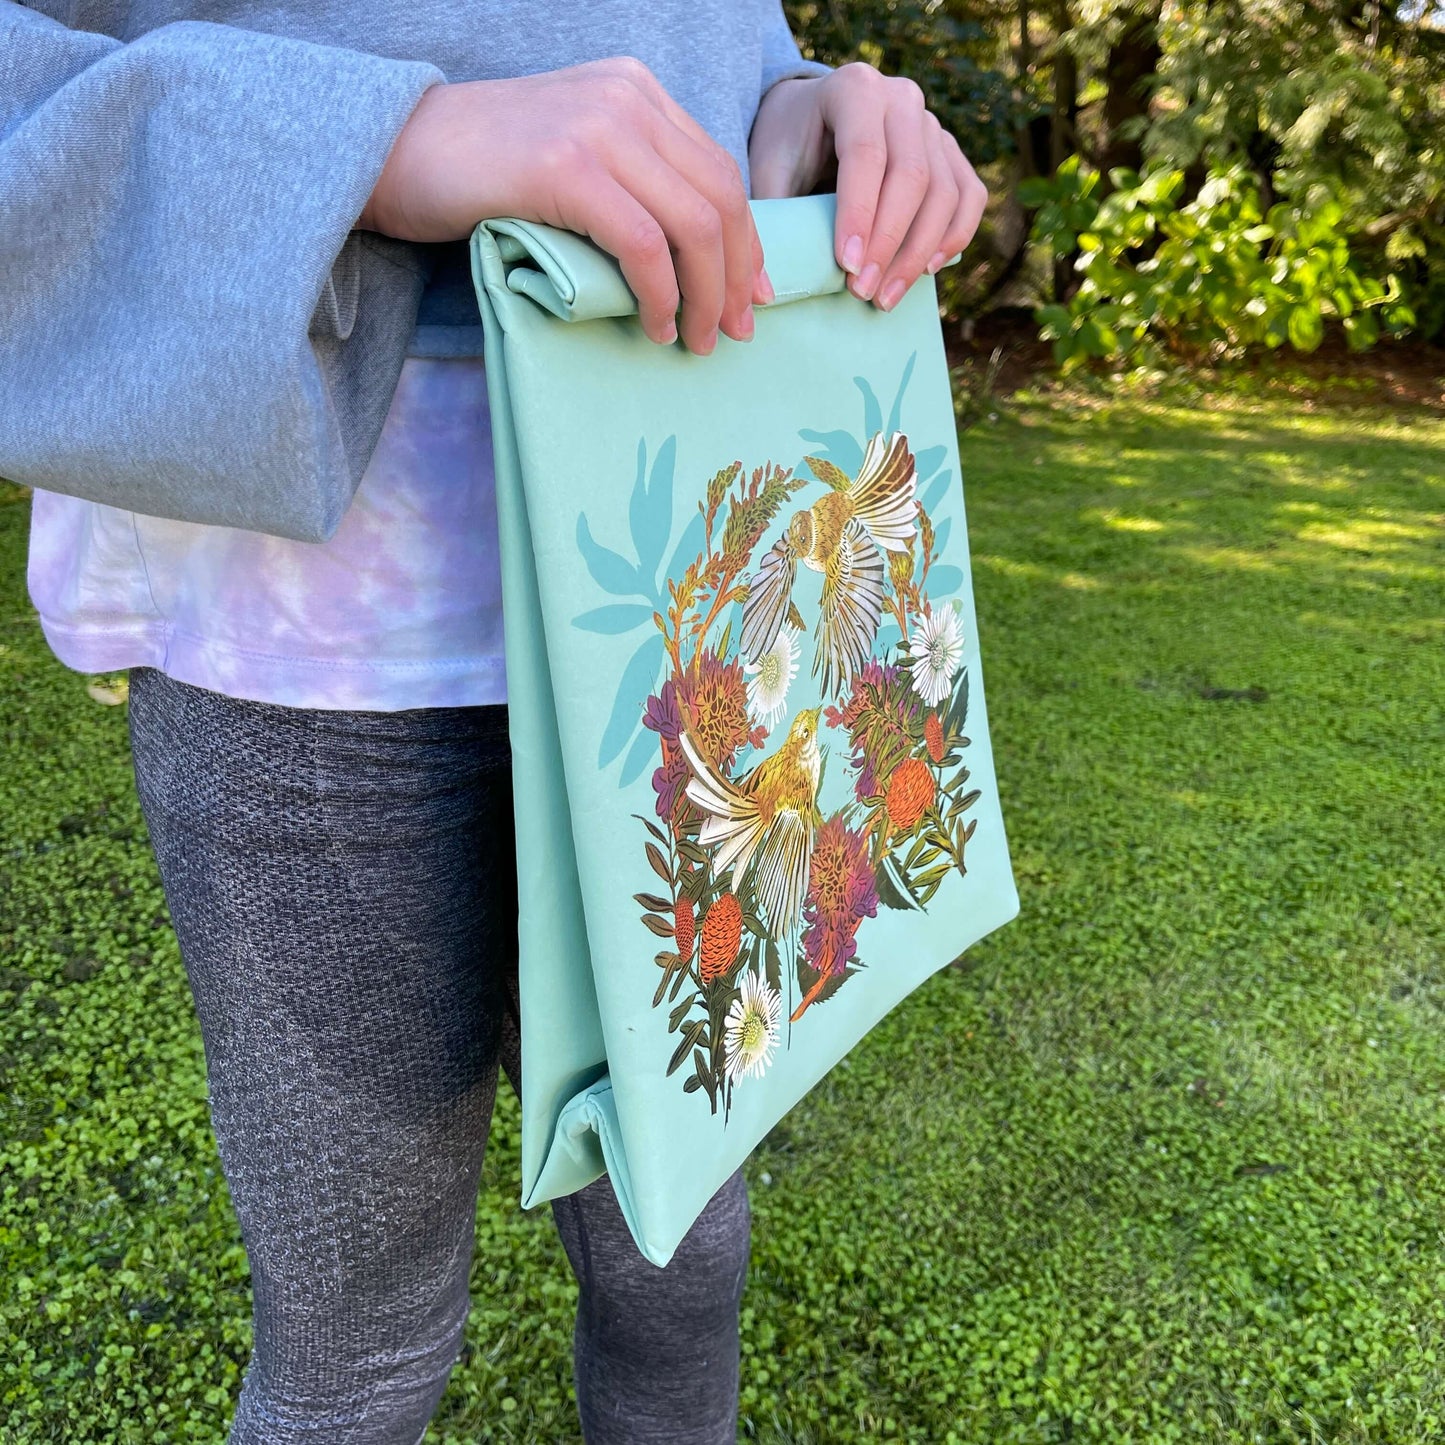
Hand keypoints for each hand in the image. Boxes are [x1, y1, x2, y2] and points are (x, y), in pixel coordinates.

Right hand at [358, 58, 771, 353]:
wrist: (394, 150)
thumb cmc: (480, 171)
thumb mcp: (572, 157)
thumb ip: (629, 180)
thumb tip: (690, 256)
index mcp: (635, 91)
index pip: (718, 169)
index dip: (745, 241)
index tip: (753, 294)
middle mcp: (626, 98)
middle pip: (720, 197)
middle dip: (738, 275)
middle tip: (738, 331)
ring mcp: (598, 127)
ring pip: (693, 224)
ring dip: (706, 296)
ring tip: (696, 340)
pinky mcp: (567, 168)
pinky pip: (644, 246)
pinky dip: (660, 296)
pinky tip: (656, 326)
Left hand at [747, 64, 986, 312]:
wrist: (810, 119)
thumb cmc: (787, 148)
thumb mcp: (768, 170)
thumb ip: (777, 211)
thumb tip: (776, 280)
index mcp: (854, 89)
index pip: (866, 154)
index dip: (859, 214)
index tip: (848, 267)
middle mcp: (901, 98)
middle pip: (913, 175)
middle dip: (889, 243)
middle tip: (863, 292)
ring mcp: (932, 124)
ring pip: (945, 192)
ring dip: (919, 253)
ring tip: (885, 297)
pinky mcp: (949, 152)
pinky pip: (969, 196)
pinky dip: (955, 236)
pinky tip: (927, 271)